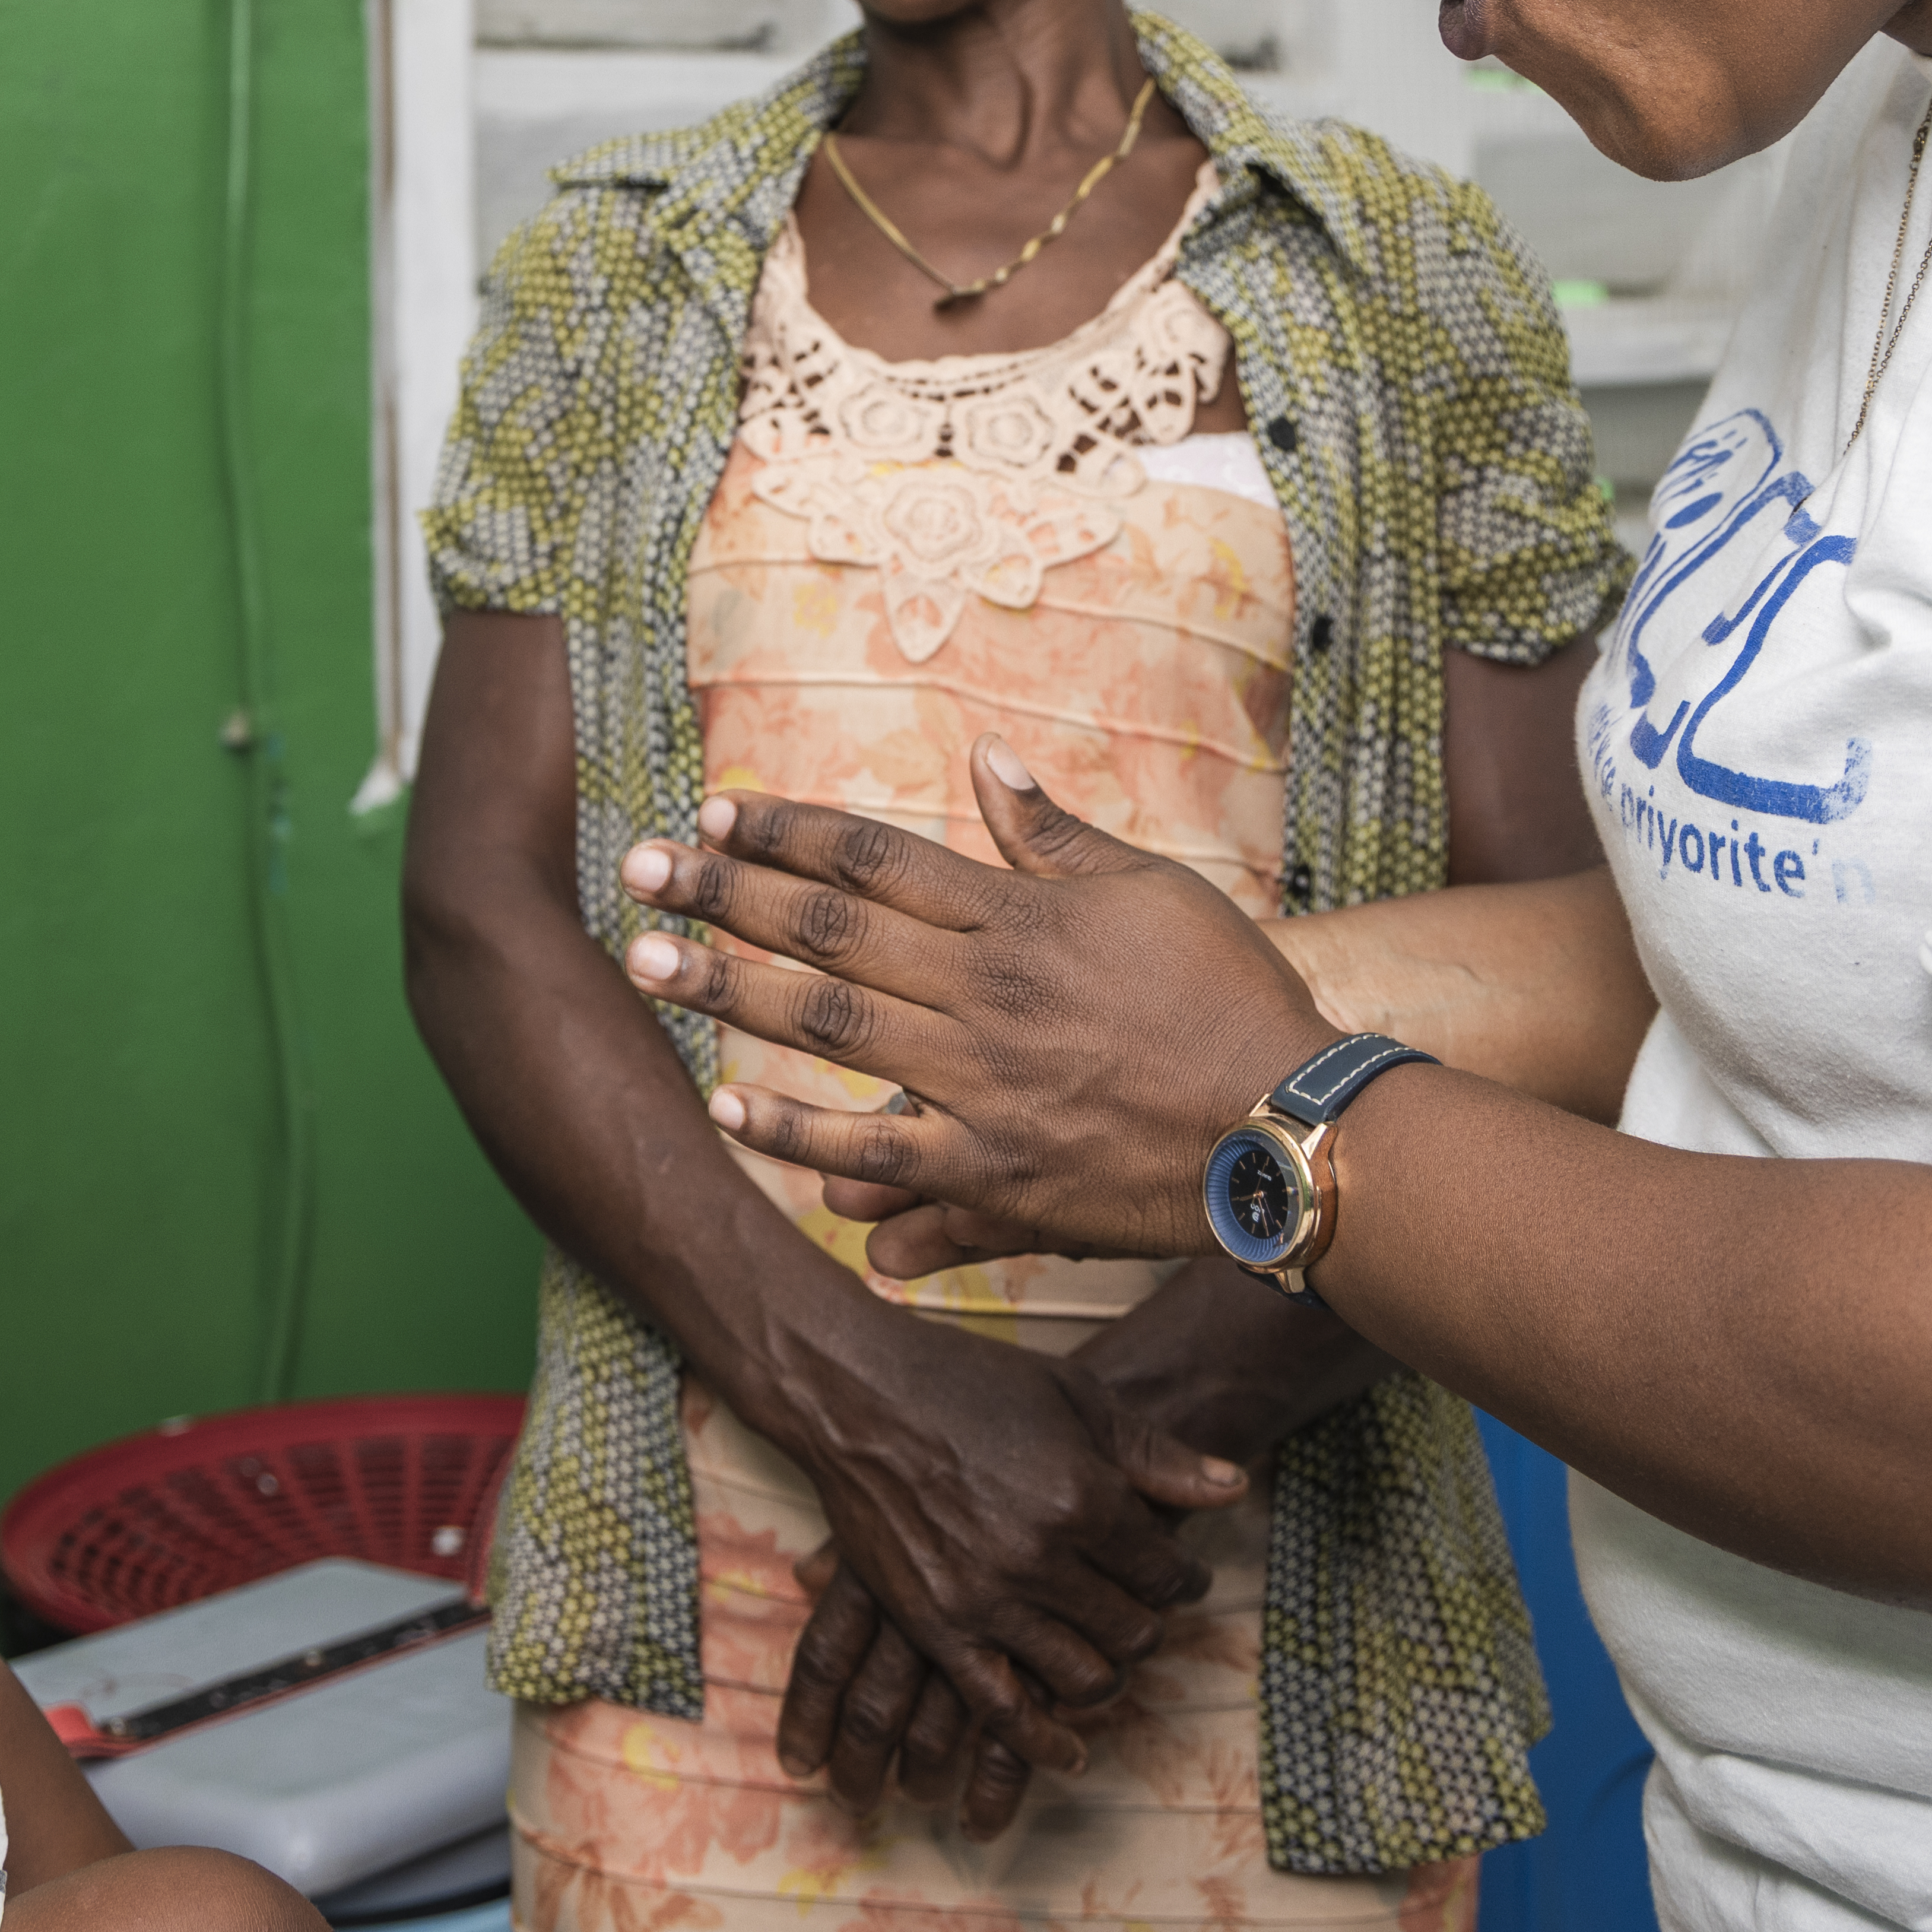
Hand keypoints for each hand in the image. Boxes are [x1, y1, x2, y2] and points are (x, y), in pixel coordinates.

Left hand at [621, 741, 1333, 1267]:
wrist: (1294, 1124)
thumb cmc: (1231, 998)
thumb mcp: (1151, 890)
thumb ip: (1054, 835)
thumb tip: (985, 759)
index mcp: (1020, 918)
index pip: (876, 861)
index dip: (788, 833)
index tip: (713, 812)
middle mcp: (987, 993)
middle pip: (828, 933)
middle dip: (724, 896)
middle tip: (637, 871)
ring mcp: (985, 1084)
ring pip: (831, 1029)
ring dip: (728, 994)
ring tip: (645, 966)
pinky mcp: (997, 1171)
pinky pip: (880, 1150)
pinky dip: (801, 1135)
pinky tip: (730, 1110)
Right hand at [776, 1345, 1241, 1830]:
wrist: (856, 1392)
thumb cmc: (969, 1381)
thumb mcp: (1075, 1397)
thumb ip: (1156, 1453)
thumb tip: (1233, 1486)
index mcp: (1085, 1497)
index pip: (1167, 1573)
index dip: (1183, 1579)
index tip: (1179, 1577)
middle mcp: (1043, 1558)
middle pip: (1133, 1631)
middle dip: (1146, 1624)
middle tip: (1137, 1610)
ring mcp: (987, 1599)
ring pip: (1082, 1676)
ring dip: (1104, 1673)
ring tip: (1101, 1653)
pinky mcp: (936, 1627)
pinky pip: (1003, 1710)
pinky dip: (1043, 1738)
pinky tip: (1068, 1747)